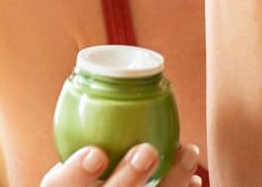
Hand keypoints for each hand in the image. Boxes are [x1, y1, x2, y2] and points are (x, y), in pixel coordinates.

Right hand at [42, 144, 201, 186]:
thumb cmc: (81, 182)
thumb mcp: (66, 164)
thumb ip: (79, 139)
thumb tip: (112, 84)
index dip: (76, 173)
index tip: (96, 154)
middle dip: (129, 177)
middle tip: (147, 150)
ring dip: (171, 181)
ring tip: (187, 153)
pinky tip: (195, 180)